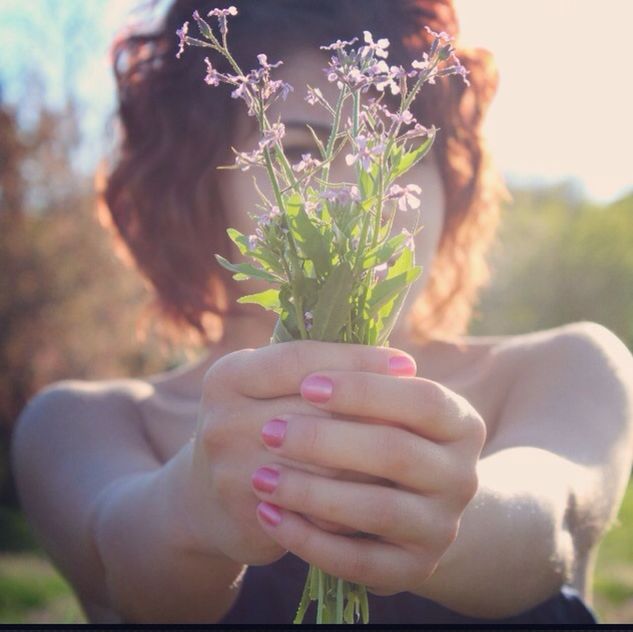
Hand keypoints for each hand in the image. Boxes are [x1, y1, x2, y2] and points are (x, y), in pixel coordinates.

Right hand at [180, 340, 415, 565]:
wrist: (204, 497)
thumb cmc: (254, 425)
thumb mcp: (263, 388)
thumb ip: (311, 368)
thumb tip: (390, 357)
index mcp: (228, 376)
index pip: (301, 359)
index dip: (357, 359)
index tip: (407, 362)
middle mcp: (222, 421)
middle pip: (318, 411)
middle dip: (376, 410)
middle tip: (423, 410)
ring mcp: (232, 472)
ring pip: (326, 464)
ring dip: (376, 459)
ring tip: (417, 449)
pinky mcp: (249, 516)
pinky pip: (320, 509)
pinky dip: (356, 500)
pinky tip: (385, 490)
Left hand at [250, 357, 486, 595]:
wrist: (402, 509)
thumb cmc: (379, 437)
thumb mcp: (381, 406)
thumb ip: (358, 383)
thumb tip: (311, 368)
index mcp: (460, 424)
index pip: (421, 400)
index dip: (364, 390)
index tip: (306, 384)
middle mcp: (462, 476)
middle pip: (396, 453)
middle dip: (325, 440)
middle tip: (269, 431)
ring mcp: (442, 527)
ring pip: (377, 510)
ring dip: (312, 492)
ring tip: (261, 477)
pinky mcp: (414, 569)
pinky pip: (359, 561)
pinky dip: (309, 540)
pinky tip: (269, 515)